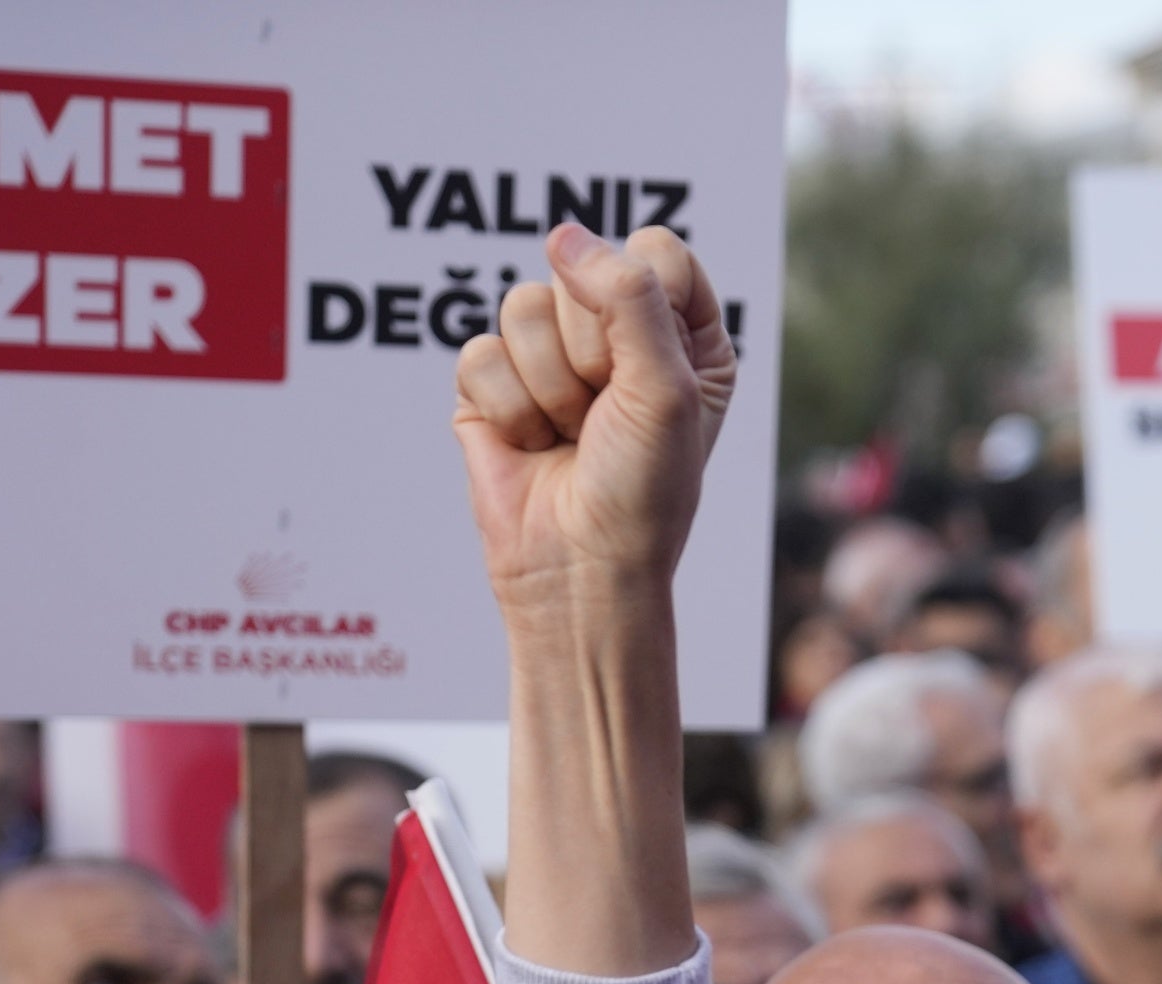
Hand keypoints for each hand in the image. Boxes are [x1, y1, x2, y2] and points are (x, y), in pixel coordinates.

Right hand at [451, 222, 736, 620]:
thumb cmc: (643, 491)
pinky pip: (479, 354)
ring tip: (569, 436)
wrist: (581, 570)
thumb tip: (562, 235)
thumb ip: (628, 295)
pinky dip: (508, 410)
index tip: (650, 372)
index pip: (654, 250)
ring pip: (522, 307)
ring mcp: (549, 356)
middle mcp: (616, 334)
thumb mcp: (664, 387)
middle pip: (580, 274)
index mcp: (682, 332)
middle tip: (604, 419)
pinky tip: (531, 446)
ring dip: (549, 388)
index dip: (642, 302)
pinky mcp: (492, 386)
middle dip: (591, 357)